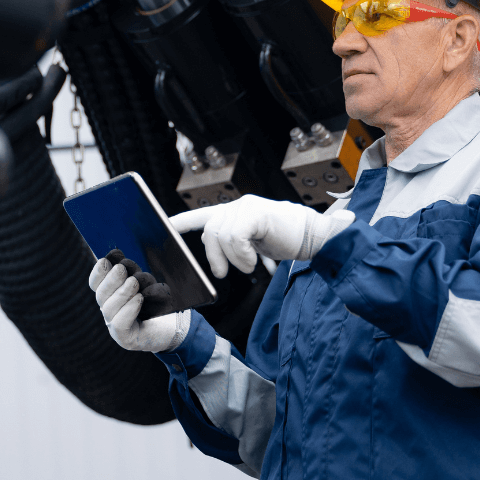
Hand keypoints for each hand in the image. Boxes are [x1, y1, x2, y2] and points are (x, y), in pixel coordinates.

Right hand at [88, 250, 189, 351]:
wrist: (174, 325)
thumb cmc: (159, 301)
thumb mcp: (146, 281)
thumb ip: (132, 270)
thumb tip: (116, 253)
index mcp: (110, 294)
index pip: (96, 283)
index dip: (98, 272)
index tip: (106, 260)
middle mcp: (109, 310)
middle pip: (101, 294)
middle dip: (111, 280)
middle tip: (121, 269)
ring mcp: (115, 326)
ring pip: (110, 308)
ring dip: (122, 293)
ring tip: (134, 282)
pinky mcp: (125, 338)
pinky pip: (120, 324)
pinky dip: (128, 309)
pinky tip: (139, 299)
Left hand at [170, 195, 354, 278]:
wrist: (314, 236)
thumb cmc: (287, 240)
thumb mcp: (255, 244)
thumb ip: (235, 244)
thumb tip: (217, 256)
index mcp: (236, 213)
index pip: (203, 215)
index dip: (183, 221)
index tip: (165, 227)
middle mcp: (238, 206)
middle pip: (209, 230)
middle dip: (213, 256)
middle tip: (224, 273)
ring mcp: (247, 207)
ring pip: (221, 236)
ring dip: (233, 258)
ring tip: (249, 265)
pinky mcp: (256, 213)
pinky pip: (235, 237)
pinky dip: (242, 255)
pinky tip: (255, 261)